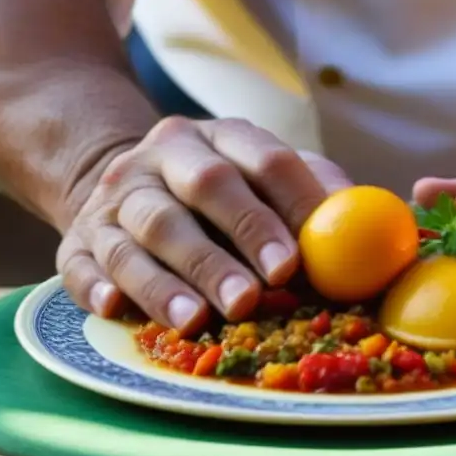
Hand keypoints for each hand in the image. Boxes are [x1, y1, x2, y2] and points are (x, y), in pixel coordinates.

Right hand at [57, 117, 351, 331]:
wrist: (130, 183)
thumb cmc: (224, 196)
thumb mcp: (268, 180)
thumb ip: (318, 196)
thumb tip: (377, 229)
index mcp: (222, 137)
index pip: (262, 159)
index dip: (284, 205)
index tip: (299, 258)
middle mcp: (164, 157)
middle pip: (201, 189)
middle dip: (231, 241)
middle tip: (256, 293)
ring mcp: (116, 197)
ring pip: (141, 230)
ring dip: (170, 276)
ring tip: (196, 318)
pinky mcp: (78, 238)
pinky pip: (80, 261)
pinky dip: (95, 285)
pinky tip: (112, 308)